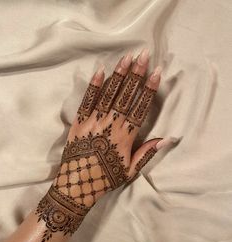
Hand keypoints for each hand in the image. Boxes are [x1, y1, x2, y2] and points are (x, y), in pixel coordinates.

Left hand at [35, 49, 173, 241]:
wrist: (77, 185)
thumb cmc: (106, 179)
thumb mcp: (130, 170)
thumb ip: (147, 152)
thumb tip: (166, 139)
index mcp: (125, 136)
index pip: (141, 107)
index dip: (149, 89)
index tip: (156, 72)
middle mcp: (111, 124)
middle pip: (126, 96)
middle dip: (136, 74)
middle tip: (143, 54)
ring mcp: (93, 121)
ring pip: (108, 94)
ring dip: (118, 75)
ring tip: (126, 57)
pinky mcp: (79, 122)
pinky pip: (87, 101)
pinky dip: (94, 86)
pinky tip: (100, 71)